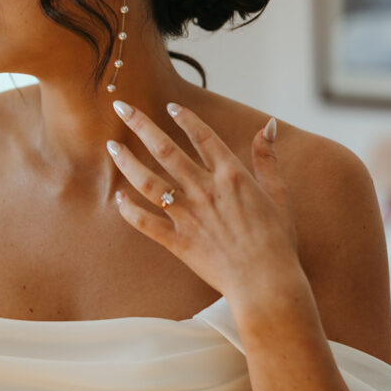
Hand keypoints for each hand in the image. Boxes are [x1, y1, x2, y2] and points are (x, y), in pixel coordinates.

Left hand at [106, 101, 299, 305]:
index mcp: (232, 176)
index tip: (169, 106)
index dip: (185, 118)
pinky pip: (145, 222)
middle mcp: (205, 190)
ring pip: (149, 182)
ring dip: (127, 162)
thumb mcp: (278, 195)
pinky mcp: (177, 241)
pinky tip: (119, 197)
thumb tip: (267, 126)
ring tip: (111, 146)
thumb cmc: (276, 242)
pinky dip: (129, 209)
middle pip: (166, 150)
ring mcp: (188, 215)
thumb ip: (268, 159)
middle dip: (141, 125)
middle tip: (122, 107)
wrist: (266, 284)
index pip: (202, 136)